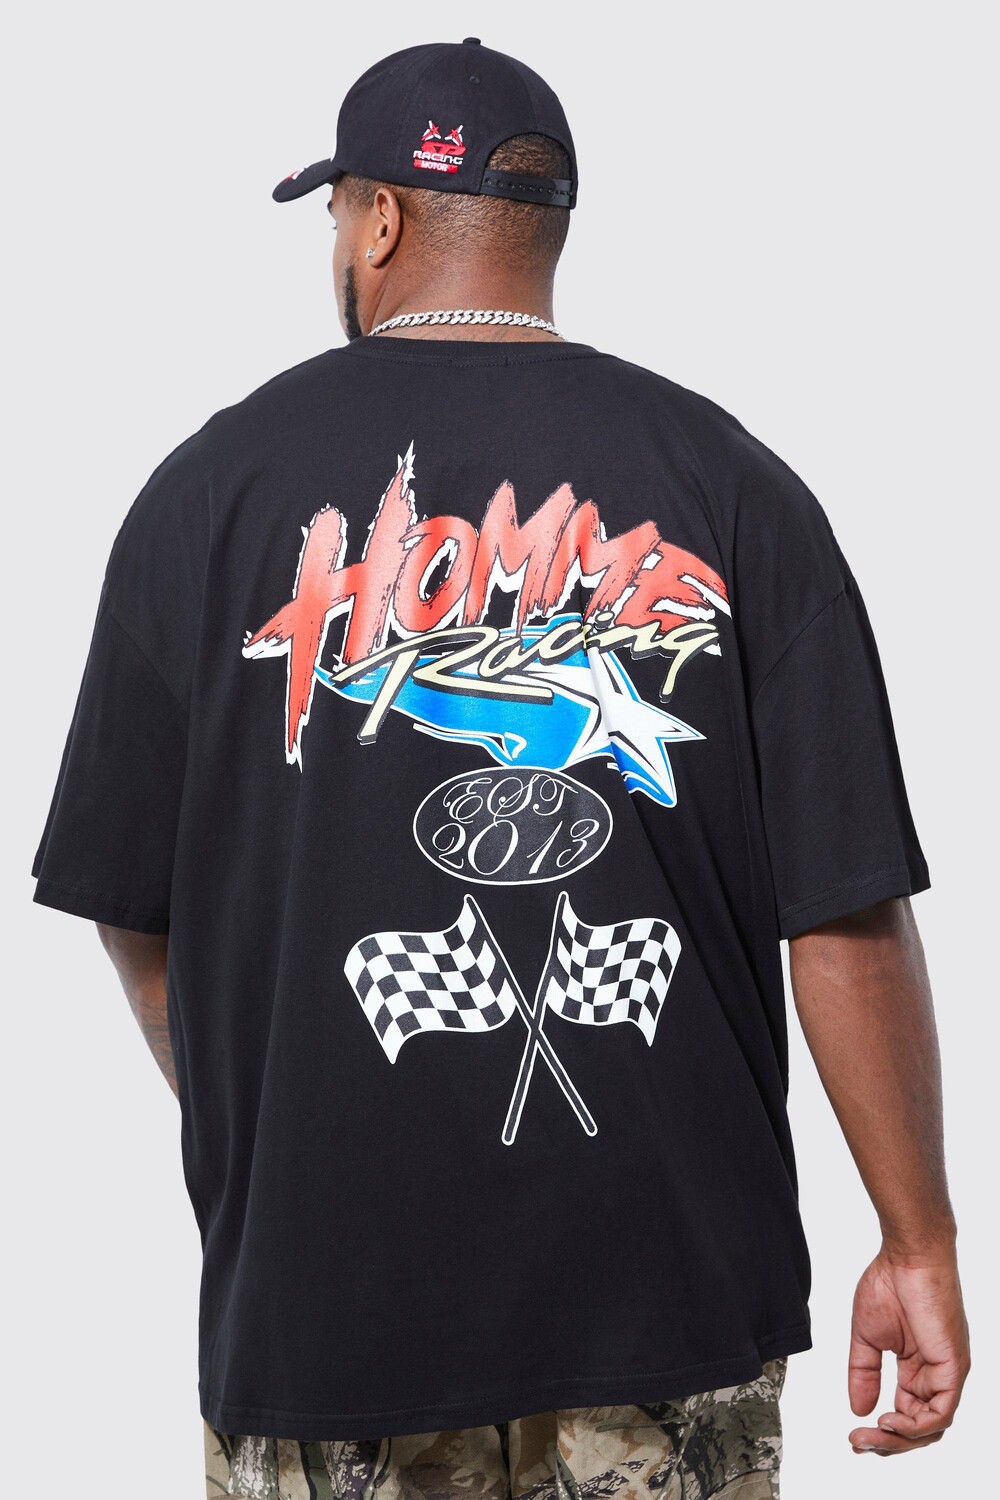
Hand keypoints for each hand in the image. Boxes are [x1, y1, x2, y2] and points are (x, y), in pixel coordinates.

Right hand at [848, 1243, 969, 1454]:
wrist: (907, 1255)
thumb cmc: (889, 1283)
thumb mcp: (867, 1336)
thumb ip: (864, 1373)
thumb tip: (858, 1409)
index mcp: (918, 1368)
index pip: (905, 1414)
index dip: (880, 1432)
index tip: (852, 1437)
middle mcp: (936, 1376)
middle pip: (918, 1428)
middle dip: (887, 1443)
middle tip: (857, 1442)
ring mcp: (947, 1373)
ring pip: (932, 1428)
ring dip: (900, 1439)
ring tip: (871, 1434)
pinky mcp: (954, 1367)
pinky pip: (943, 1412)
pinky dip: (917, 1425)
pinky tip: (890, 1420)